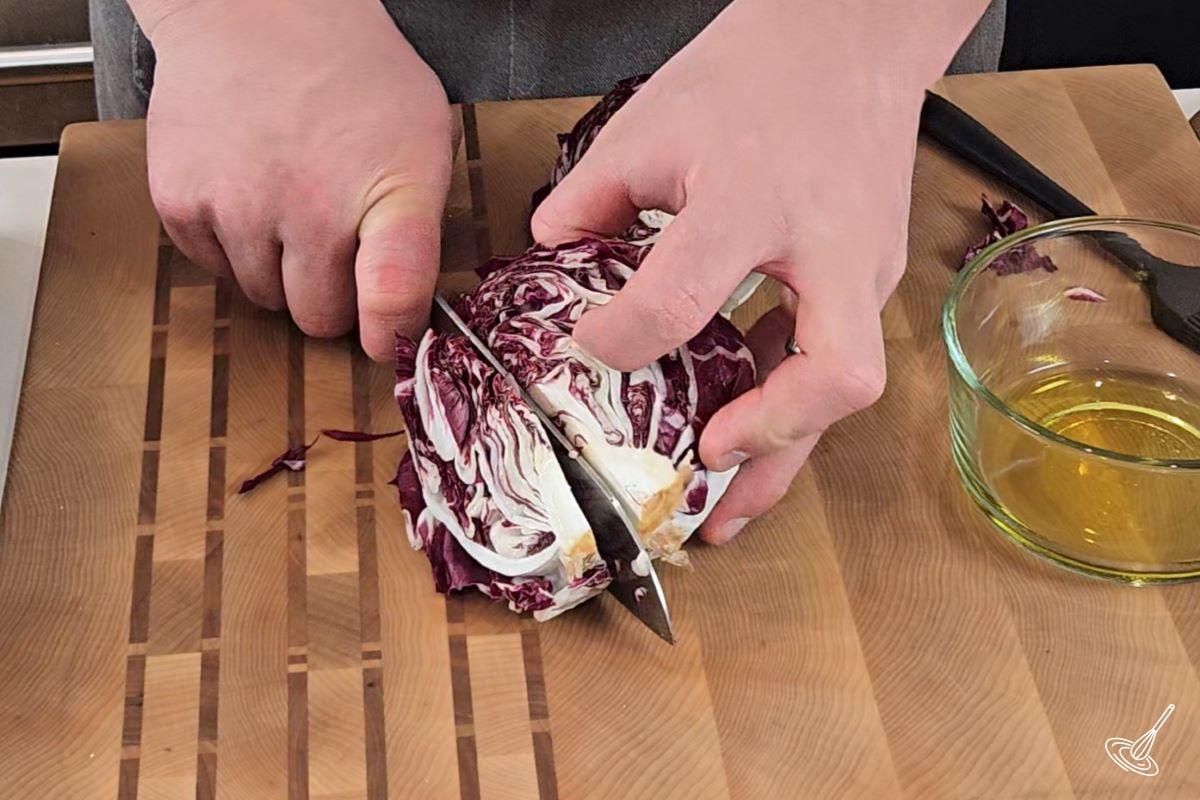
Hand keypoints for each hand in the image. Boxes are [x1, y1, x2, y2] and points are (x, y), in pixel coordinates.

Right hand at [135, 0, 454, 358]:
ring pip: (264, 299)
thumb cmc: (353, 76)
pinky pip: (215, 270)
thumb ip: (420, 233)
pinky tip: (252, 198)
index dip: (392, 334)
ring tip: (292, 210)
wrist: (259, 11)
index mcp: (387, 191)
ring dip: (280, 273)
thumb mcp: (424, 143)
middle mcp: (310, 206)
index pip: (393, 294)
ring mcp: (239, 206)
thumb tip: (407, 315)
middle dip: (332, 298)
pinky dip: (233, 250)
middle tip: (336, 249)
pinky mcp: (181, 202)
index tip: (390, 342)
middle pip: (319, 317)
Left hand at [532, 0, 985, 540]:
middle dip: (765, 440)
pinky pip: (836, 357)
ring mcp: (867, 268)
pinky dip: (790, 407)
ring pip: (848, 386)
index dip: (623, 341)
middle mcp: (828, 246)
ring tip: (725, 507)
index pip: (683, 299)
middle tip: (699, 472)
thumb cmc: (749, 73)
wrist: (849, 39)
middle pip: (831, 375)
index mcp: (753, 198)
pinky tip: (745, 437)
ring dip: (786, 454)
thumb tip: (550, 263)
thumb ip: (588, 202)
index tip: (586, 352)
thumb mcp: (648, 126)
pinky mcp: (876, 278)